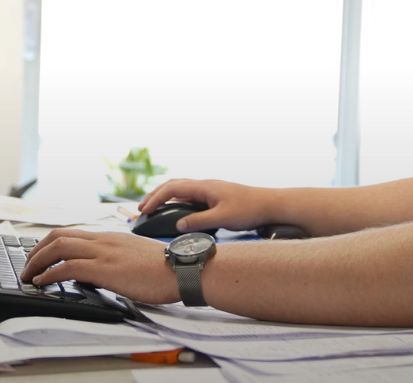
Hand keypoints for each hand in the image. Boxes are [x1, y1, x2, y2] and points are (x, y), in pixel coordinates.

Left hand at [20, 229, 178, 304]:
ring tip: (28, 274)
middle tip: (27, 265)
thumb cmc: (165, 267)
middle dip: (37, 250)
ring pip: (59, 246)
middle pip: (60, 235)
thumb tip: (102, 270)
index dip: (51, 243)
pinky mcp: (105, 268)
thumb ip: (117, 258)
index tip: (40, 256)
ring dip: (37, 261)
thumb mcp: (135, 256)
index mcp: (111, 236)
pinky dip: (49, 274)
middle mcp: (104, 239)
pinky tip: (42, 283)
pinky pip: (68, 266)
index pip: (73, 232)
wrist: (181, 268)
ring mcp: (104, 252)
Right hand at [139, 178, 273, 232]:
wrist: (269, 204)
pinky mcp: (215, 197)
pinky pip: (190, 197)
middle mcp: (205, 186)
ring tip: (154, 210)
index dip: (155, 198)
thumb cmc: (249, 209)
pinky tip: (176, 213)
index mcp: (205, 187)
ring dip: (165, 198)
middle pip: (174, 186)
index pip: (173, 188)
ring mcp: (210, 191)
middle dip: (155, 195)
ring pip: (182, 190)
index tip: (144, 210)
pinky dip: (177, 202)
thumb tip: (177, 226)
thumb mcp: (222, 218)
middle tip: (142, 209)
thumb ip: (199, 222)